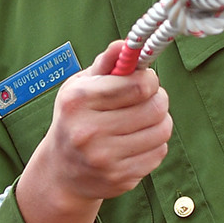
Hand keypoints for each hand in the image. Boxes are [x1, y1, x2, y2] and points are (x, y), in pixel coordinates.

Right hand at [16, 41, 171, 222]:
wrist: (61, 172)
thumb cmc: (74, 119)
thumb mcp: (79, 87)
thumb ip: (105, 64)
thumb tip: (126, 44)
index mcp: (78, 101)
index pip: (138, 85)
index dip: (150, 79)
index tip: (145, 81)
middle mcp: (89, 131)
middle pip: (155, 107)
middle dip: (157, 99)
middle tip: (147, 100)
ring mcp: (105, 159)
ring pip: (162, 130)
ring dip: (160, 121)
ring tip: (144, 120)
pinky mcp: (120, 178)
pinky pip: (159, 153)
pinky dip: (154, 144)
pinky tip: (137, 141)